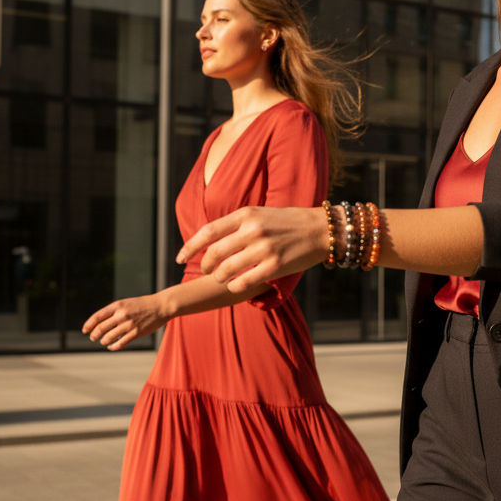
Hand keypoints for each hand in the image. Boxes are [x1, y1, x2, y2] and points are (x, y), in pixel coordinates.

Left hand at [82, 294, 169, 350]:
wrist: (161, 306)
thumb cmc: (143, 305)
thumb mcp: (126, 303)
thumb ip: (114, 311)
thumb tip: (101, 322)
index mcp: (117, 305)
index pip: (97, 316)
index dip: (89, 324)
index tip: (84, 330)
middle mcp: (121, 315)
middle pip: (101, 328)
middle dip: (94, 335)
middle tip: (93, 338)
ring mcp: (129, 324)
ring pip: (109, 337)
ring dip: (104, 341)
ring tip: (103, 342)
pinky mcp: (136, 333)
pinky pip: (120, 343)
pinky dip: (113, 346)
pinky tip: (111, 347)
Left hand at [176, 205, 328, 292]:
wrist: (320, 230)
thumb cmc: (288, 222)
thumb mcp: (260, 214)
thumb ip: (237, 224)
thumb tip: (210, 239)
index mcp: (246, 214)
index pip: (208, 231)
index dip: (189, 247)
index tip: (179, 258)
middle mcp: (253, 230)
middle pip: (214, 253)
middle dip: (204, 265)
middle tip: (205, 270)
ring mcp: (264, 249)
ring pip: (226, 269)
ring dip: (219, 278)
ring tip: (221, 278)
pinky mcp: (275, 266)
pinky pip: (244, 281)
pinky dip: (234, 286)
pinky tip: (235, 286)